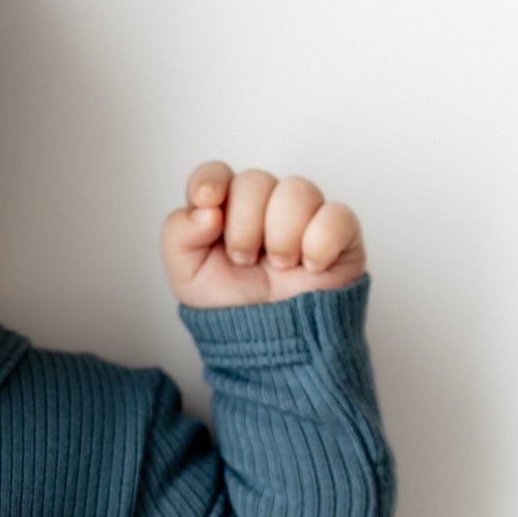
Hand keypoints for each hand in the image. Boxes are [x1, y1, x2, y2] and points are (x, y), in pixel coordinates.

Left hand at [159, 162, 365, 307]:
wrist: (270, 342)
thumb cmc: (230, 304)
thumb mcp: (187, 275)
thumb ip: (179, 235)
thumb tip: (205, 209)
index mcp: (224, 208)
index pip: (216, 174)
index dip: (211, 180)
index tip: (208, 200)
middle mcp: (264, 204)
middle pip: (255, 180)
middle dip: (244, 227)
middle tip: (245, 260)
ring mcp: (304, 213)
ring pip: (297, 189)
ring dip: (281, 236)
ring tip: (279, 266)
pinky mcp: (339, 230)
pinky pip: (336, 214)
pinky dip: (319, 243)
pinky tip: (310, 266)